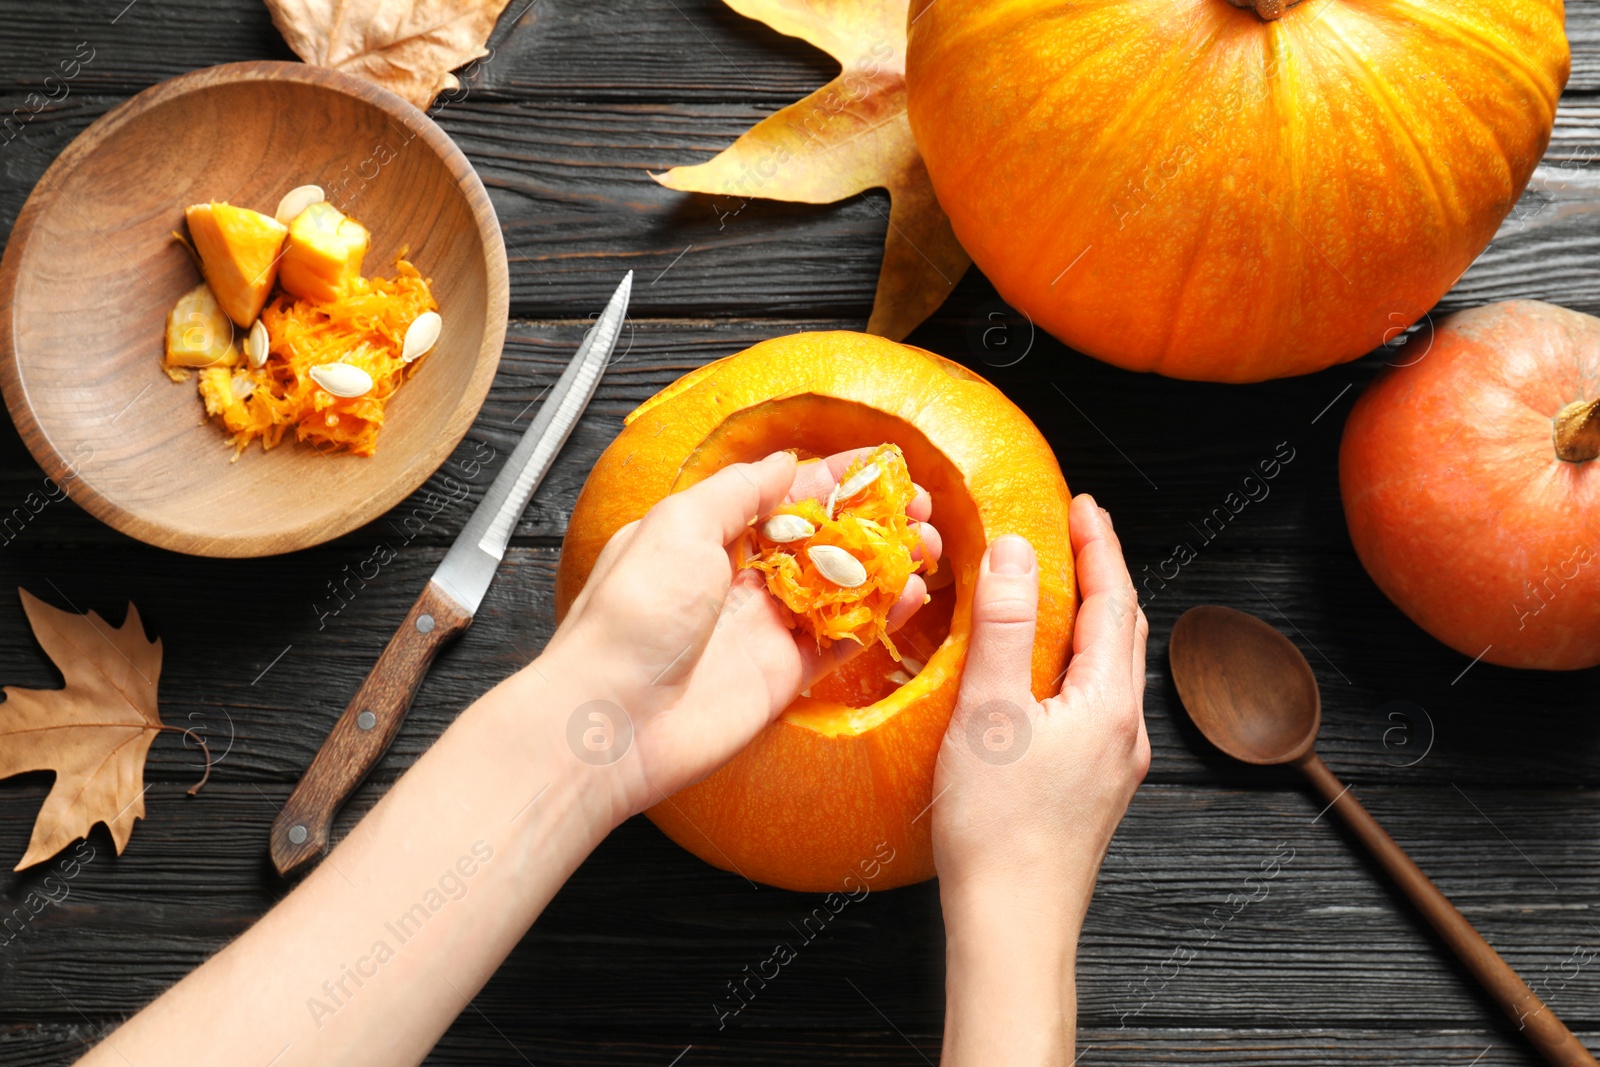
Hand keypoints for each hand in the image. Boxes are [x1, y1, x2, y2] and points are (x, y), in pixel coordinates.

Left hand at [548, 450, 941, 822]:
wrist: (614, 719)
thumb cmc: (630, 616)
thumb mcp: (678, 525)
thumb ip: (736, 492)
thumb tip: (781, 464)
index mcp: (707, 536)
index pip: (783, 496)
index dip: (834, 478)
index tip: (881, 465)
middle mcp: (738, 580)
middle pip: (820, 540)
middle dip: (871, 520)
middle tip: (917, 507)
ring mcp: (763, 628)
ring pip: (839, 589)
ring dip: (885, 565)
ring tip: (925, 546)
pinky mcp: (783, 675)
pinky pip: (841, 641)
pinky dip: (878, 619)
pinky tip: (909, 597)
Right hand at [931, 494, 1147, 1066]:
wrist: (1014, 924)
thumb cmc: (998, 829)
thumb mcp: (990, 712)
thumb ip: (1003, 626)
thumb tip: (1014, 551)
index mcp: (1108, 705)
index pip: (1113, 602)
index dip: (1098, 547)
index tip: (1083, 504)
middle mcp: (1124, 731)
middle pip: (1123, 633)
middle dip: (1103, 577)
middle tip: (1077, 534)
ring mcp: (1113, 764)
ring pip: (1111, 671)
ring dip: (1093, 621)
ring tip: (1061, 592)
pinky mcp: (1091, 789)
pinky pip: (1096, 704)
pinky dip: (1078, 665)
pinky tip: (1046, 676)